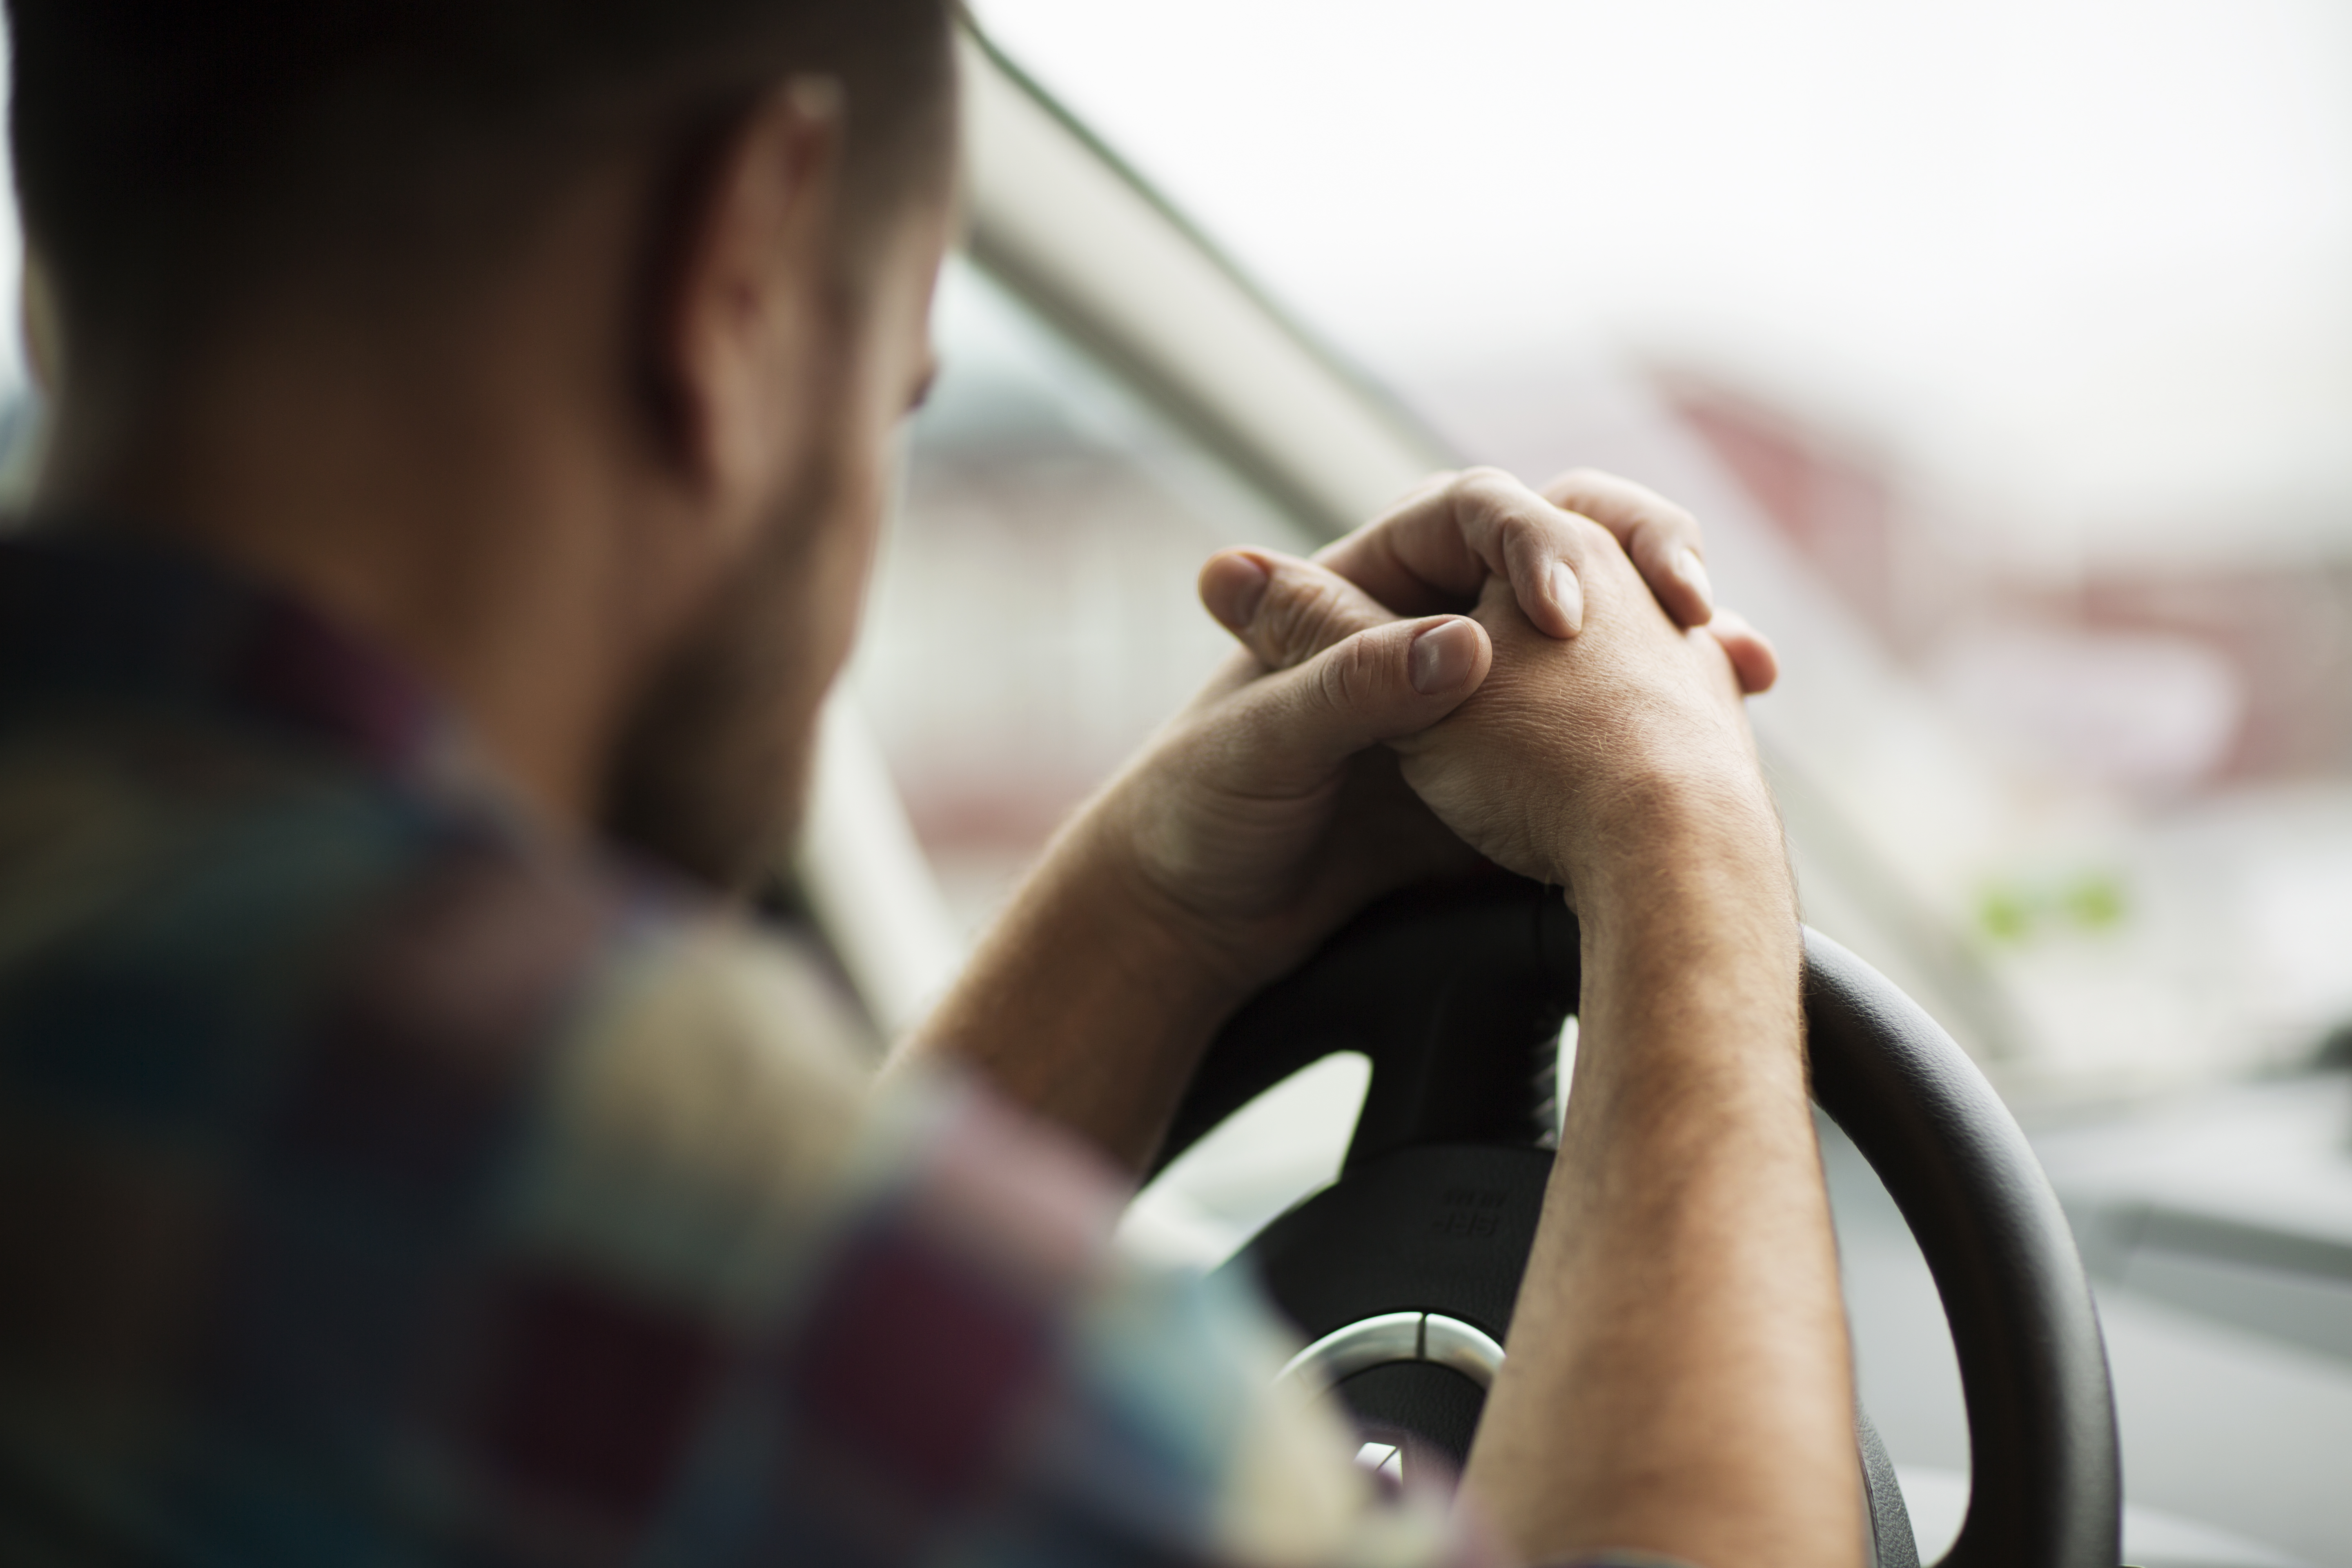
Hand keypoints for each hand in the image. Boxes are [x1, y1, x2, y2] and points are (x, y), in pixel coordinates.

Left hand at [903, 465, 1779, 1168]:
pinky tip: (1719, 730)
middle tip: (1691, 606)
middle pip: (1560, 556)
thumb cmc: (1206, 815)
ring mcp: (1479, 695)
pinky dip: (1664, 731)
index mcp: (1365, 587)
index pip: (1474, 512)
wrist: (1201, 917)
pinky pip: (1602, 729)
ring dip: (1673, 642)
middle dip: (1639, 566)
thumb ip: (1351, 685)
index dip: (1526, 542)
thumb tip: (1457, 643)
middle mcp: (1430, 625)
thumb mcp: (1268, 744)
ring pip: (1597, 637)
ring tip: (1738, 665)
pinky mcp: (1503, 773)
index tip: (1559, 611)